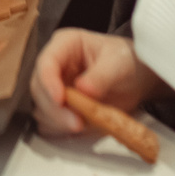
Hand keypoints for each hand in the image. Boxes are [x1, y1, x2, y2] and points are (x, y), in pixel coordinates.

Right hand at [30, 28, 162, 135]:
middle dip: (54, 109)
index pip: (46, 63)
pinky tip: (80, 129)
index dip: (49, 82)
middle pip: (39, 89)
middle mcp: (55, 66)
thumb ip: (101, 75)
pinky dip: (61, 130)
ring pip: (41, 109)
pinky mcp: (59, 109)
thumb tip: (82, 89)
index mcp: (65, 45)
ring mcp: (55, 88)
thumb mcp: (118, 63)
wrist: (135, 78)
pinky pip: (50, 124)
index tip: (60, 99)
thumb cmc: (125, 61)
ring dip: (58, 122)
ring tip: (84, 126)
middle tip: (77, 123)